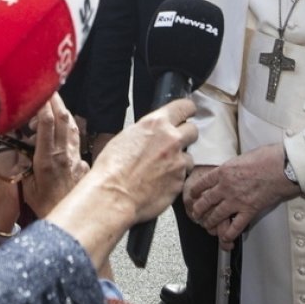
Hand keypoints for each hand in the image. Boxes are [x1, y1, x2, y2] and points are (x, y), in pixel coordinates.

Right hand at [21, 94, 88, 217]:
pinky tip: (67, 128)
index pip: (46, 124)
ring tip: (58, 101)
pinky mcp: (83, 164)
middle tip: (49, 87)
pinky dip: (70, 130)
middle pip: (62, 119)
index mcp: (47, 160)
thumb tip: (18, 153)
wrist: (73, 226)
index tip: (39, 92)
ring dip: (64, 111)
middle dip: (56, 100)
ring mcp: (76, 158)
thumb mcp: (27, 189)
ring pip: (72, 127)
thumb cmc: (48, 210)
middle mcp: (64, 156)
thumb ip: (23, 168)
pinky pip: (77, 142)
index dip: (43, 105)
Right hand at [44, 98, 196, 270]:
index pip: (184, 107)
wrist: (113, 196)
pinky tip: (158, 183)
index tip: (188, 113)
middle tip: (173, 145)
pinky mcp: (180, 182)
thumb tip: (152, 135)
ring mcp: (178, 162)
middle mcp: (171, 140)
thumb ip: (147, 132)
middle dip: (185, 137)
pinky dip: (174, 179)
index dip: (187, 110)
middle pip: (193, 131)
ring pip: (189, 157)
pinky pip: (182, 177)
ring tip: (160, 170)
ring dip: (179, 161)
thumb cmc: (111, 169)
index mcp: (156, 124)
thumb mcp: (125, 137)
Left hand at [183, 143, 298, 249]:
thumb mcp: (243, 156)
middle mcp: (226, 187)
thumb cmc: (268, 157)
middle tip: (195, 213)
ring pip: (216, 215)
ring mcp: (236, 200)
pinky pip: (235, 226)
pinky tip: (225, 237)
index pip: (202, 183)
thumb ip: (234, 166)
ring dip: (209, 222)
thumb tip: (233, 169)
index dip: (195, 191)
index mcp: (223, 171)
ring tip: (206, 225)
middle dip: (198, 209)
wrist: (283, 166)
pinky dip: (229, 234)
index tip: (192, 195)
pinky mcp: (249, 210)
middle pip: (206, 201)